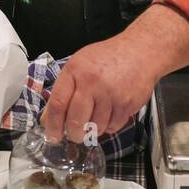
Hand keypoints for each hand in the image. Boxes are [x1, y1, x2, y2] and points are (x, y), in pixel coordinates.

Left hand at [42, 36, 162, 142]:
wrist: (140, 51)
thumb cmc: (107, 58)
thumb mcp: (79, 65)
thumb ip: (63, 90)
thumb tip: (48, 118)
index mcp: (75, 71)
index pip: (58, 103)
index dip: (53, 125)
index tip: (52, 136)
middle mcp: (92, 82)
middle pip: (76, 121)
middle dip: (74, 134)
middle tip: (75, 135)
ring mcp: (111, 94)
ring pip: (95, 127)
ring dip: (93, 130)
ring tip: (96, 119)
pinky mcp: (127, 104)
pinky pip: (113, 127)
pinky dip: (109, 126)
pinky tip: (110, 115)